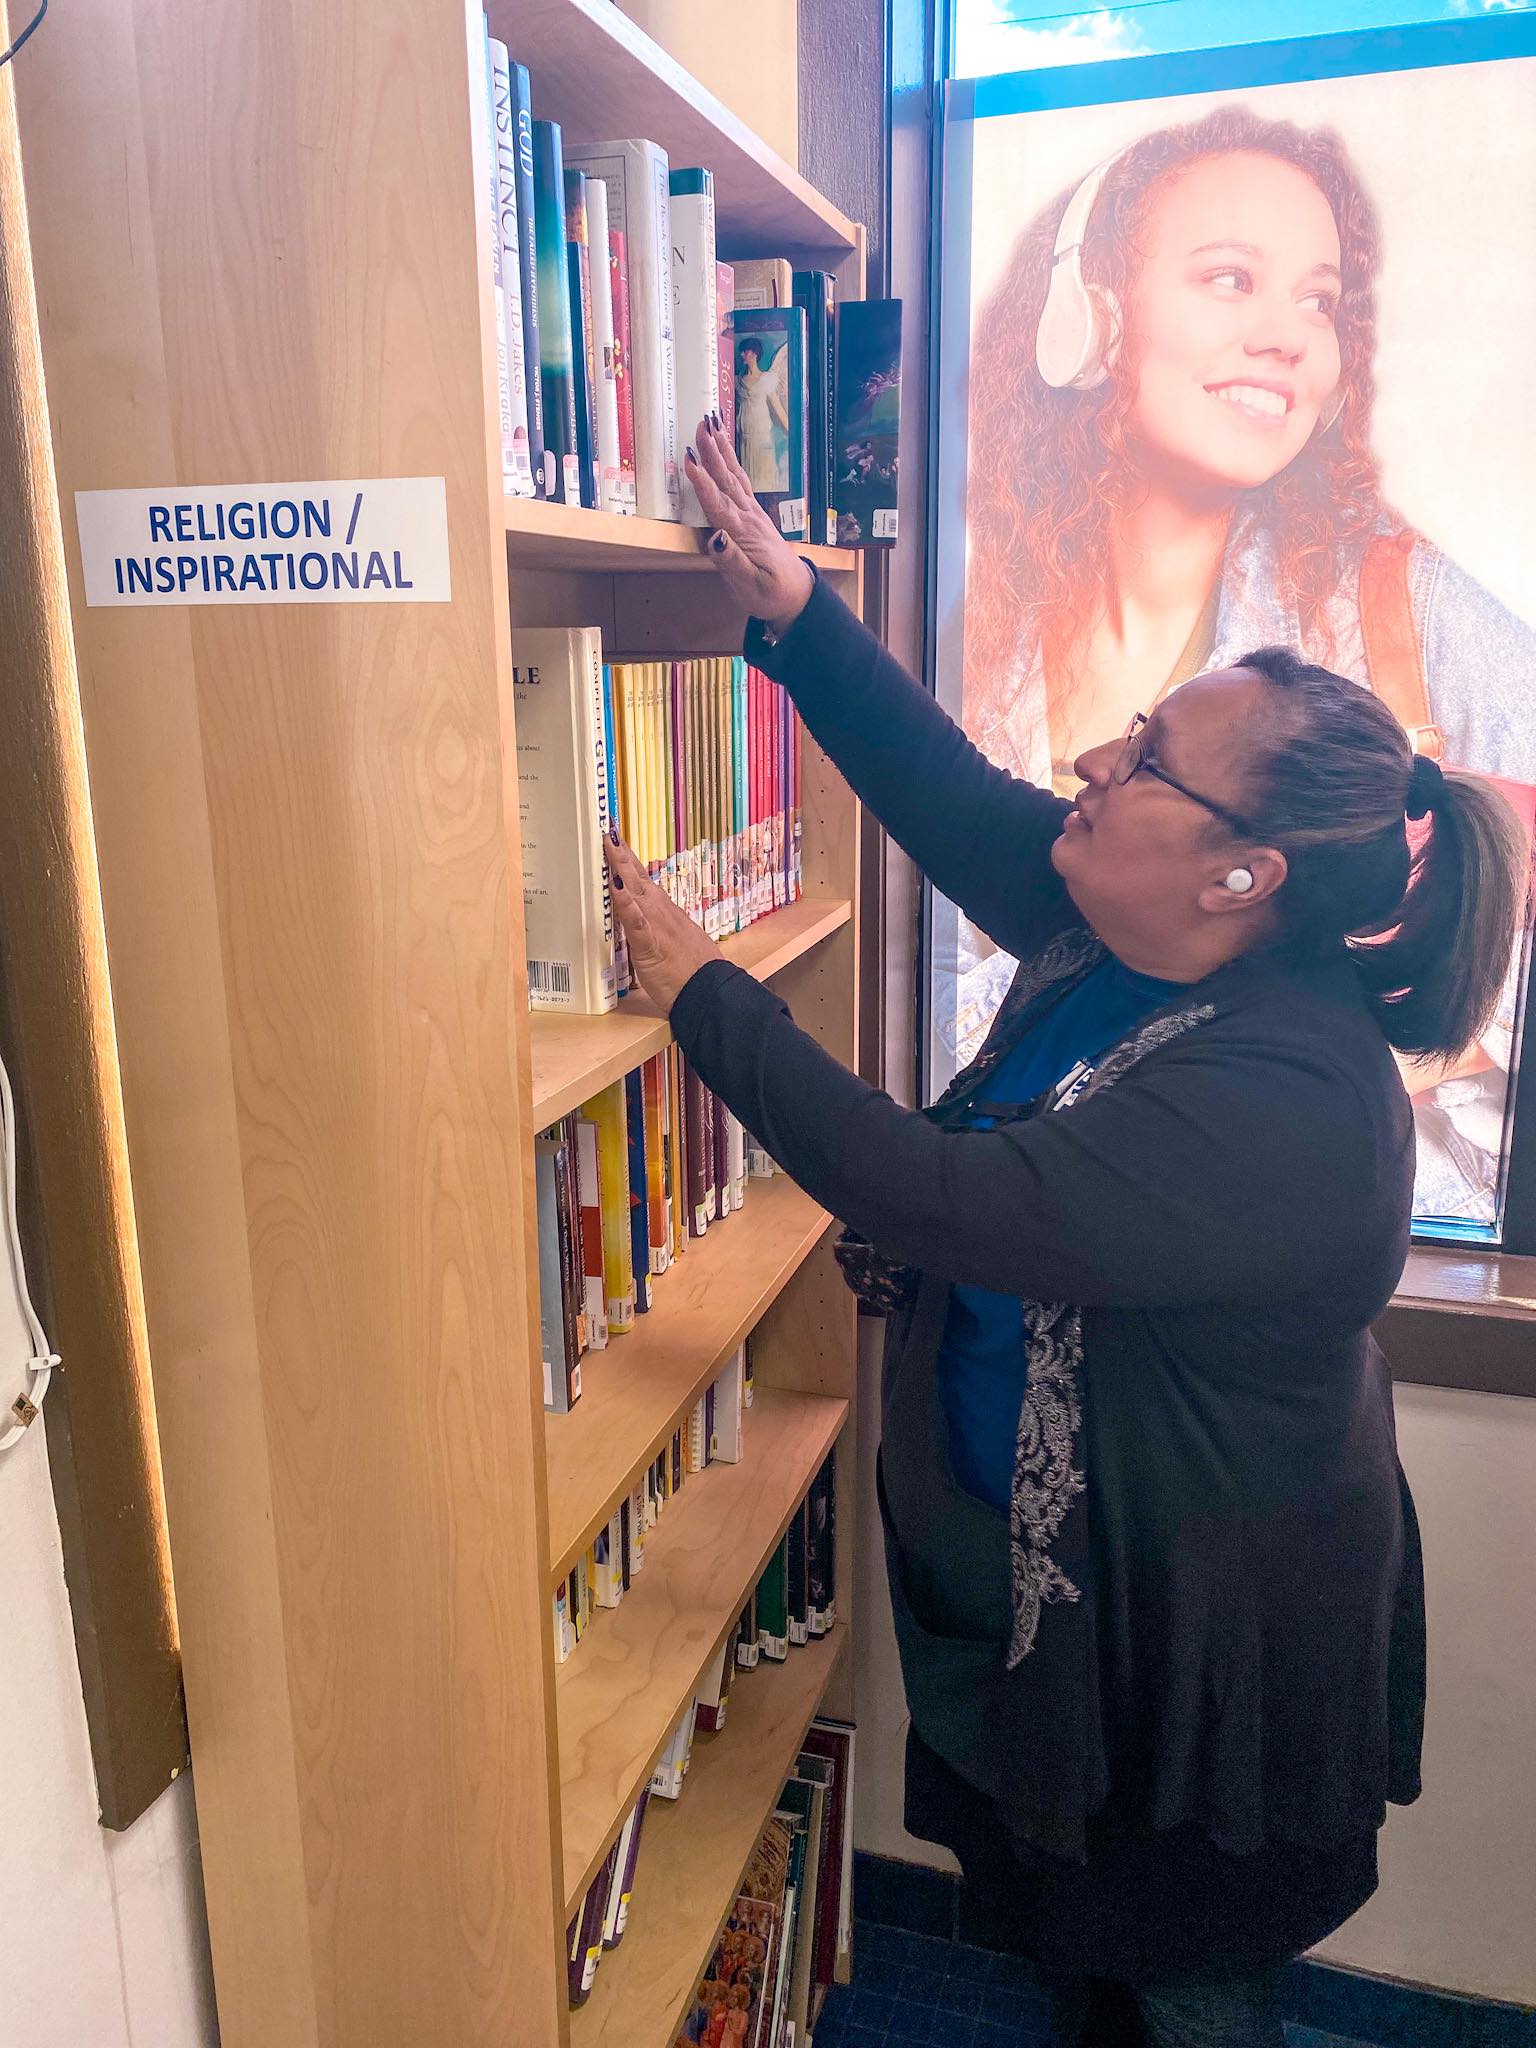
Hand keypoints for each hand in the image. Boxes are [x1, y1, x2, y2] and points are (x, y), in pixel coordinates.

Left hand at [606, 834, 722, 1015]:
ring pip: (636, 892)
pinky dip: (626, 903)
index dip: (629, 863)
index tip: (618, 842)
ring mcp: (657, 927)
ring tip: (609, 844)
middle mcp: (662, 915)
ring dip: (621, 868)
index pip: (644, 883)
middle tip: (608, 831)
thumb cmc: (695, 976)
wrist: (711, 993)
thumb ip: (660, 935)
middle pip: (638, 879)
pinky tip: (616, 887)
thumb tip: (649, 930)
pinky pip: (636, 922)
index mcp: (666, 916)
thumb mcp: (676, 949)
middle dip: (622, 855)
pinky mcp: (651, 946)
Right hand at [686, 416, 814, 636]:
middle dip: (713, 452)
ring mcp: (753, 513)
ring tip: (712, 423)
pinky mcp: (754, 514)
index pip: (718, 504)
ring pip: (734, 476)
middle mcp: (748, 518)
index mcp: (744, 534)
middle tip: (702, 423)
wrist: (797, 594)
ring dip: (722, 450)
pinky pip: (740, 482)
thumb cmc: (771, 594)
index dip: (702, 482)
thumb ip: (731, 561)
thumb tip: (714, 537)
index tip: (688, 459)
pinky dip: (730, 463)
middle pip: (727, 480)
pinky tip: (724, 450)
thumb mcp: (750, 585)